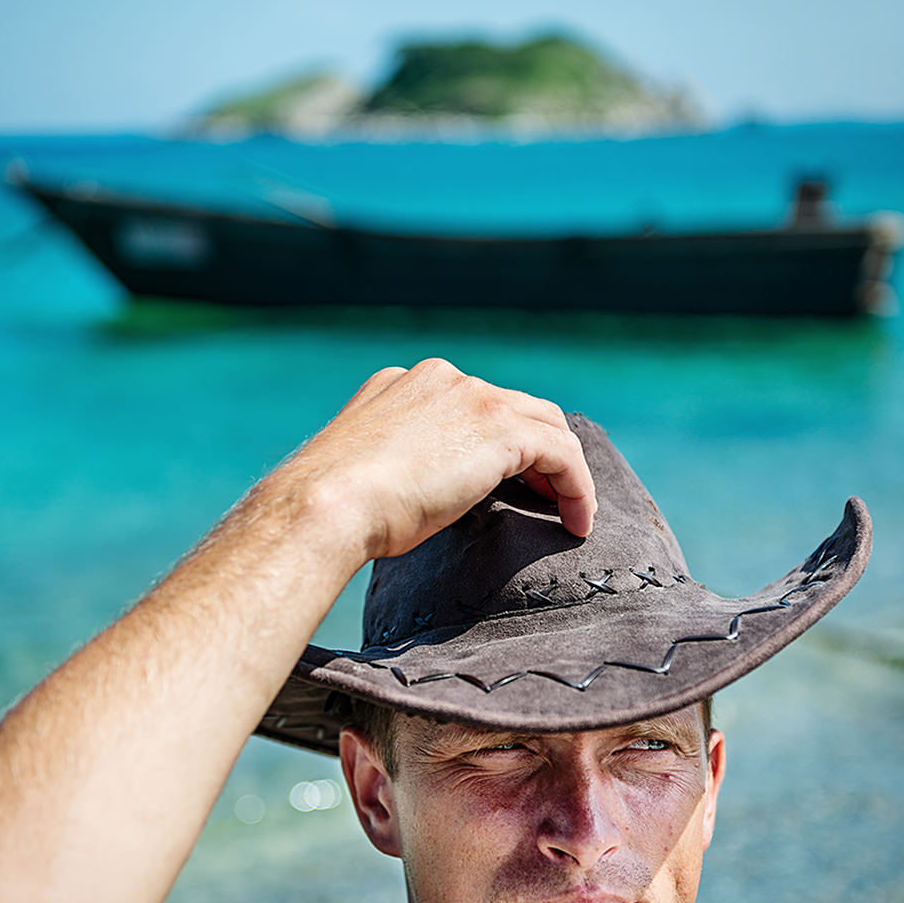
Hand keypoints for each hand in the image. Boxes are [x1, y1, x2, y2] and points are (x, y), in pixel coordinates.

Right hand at [278, 358, 596, 561]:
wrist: (325, 505)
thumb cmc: (334, 510)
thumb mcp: (367, 476)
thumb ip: (398, 469)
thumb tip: (416, 501)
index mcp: (402, 385)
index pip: (471, 405)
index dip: (497, 445)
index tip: (508, 485)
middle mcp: (441, 380)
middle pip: (516, 407)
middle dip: (538, 452)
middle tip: (545, 497)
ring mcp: (472, 396)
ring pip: (547, 425)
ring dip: (563, 471)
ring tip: (570, 513)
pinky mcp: (500, 427)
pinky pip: (562, 453)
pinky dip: (577, 487)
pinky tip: (577, 523)